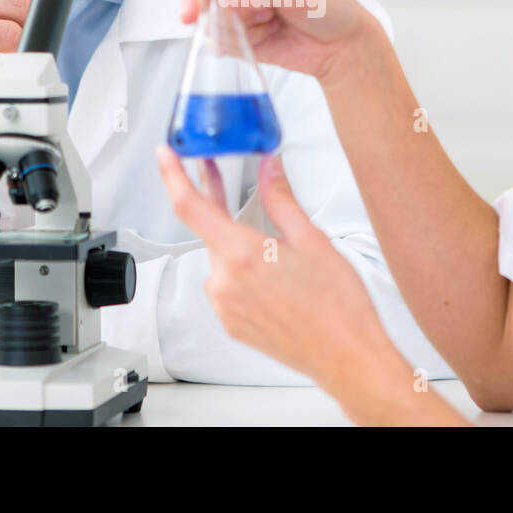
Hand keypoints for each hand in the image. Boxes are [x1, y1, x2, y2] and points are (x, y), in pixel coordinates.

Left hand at [154, 145, 397, 393]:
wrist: (347, 357)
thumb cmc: (338, 306)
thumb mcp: (313, 239)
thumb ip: (281, 199)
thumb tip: (269, 168)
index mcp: (242, 255)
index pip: (190, 206)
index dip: (173, 175)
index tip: (166, 155)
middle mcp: (225, 282)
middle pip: (208, 229)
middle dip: (214, 201)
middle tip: (216, 171)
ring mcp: (225, 306)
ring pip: (219, 258)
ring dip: (235, 241)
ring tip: (269, 238)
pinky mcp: (230, 323)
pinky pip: (226, 285)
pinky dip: (240, 269)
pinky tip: (271, 271)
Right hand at [180, 0, 382, 85]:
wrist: (338, 41)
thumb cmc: (326, 4)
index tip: (195, 11)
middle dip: (236, 14)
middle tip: (269, 12)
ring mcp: (229, 3)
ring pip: (210, 23)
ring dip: (246, 30)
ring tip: (273, 20)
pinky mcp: (230, 30)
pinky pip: (219, 43)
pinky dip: (245, 45)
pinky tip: (268, 34)